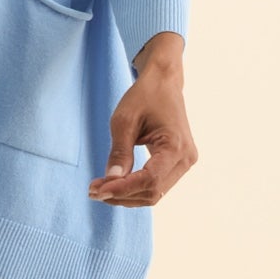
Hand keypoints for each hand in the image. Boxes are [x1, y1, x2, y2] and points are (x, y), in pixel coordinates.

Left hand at [87, 61, 196, 207]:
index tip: (97, 190)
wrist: (164, 83)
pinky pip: (157, 185)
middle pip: (152, 191)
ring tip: (100, 189)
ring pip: (155, 193)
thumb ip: (119, 152)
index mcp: (176, 146)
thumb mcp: (124, 120)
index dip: (123, 189)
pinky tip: (115, 184)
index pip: (149, 180)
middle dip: (122, 195)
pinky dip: (135, 188)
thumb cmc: (145, 96)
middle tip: (93, 191)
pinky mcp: (178, 163)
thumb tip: (110, 181)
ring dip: (127, 195)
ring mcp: (185, 163)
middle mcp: (186, 158)